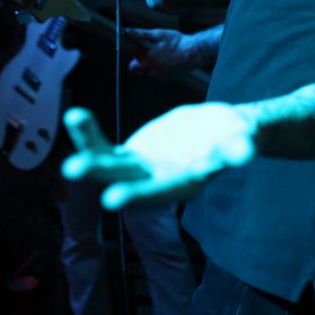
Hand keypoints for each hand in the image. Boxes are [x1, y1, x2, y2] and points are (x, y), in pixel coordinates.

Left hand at [61, 103, 255, 208]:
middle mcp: (158, 181)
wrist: (223, 133)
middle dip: (99, 174)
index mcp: (185, 182)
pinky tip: (74, 116)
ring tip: (70, 125)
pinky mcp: (132, 155)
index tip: (111, 198)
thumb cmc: (238, 136)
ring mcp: (142, 169)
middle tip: (71, 168)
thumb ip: (239, 146)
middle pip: (126, 180)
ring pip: (110, 164)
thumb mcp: (242, 138)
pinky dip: (90, 134)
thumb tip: (244, 151)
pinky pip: (107, 146)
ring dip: (87, 152)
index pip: (160, 191)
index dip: (139, 193)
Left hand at [126, 27, 198, 77]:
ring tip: (160, 54)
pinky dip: (159, 69)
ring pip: (147, 73)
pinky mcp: (169, 78)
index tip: (140, 45)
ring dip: (149, 65)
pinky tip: (167, 60)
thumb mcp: (157, 35)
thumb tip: (126, 31)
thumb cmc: (176, 42)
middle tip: (148, 51)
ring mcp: (160, 77)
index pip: (132, 62)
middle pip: (137, 70)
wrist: (194, 52)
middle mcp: (151, 72)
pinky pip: (158, 75)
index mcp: (146, 61)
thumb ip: (139, 34)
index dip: (136, 52)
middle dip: (140, 61)